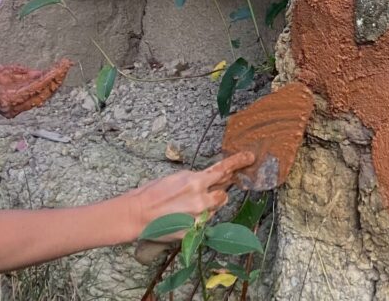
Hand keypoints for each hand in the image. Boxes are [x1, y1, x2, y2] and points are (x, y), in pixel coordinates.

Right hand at [121, 152, 255, 240]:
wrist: (137, 214)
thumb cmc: (152, 193)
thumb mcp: (176, 178)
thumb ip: (196, 179)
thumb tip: (209, 180)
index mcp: (195, 180)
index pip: (223, 169)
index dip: (239, 162)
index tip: (250, 156)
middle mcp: (200, 198)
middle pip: (223, 194)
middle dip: (219, 192)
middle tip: (207, 192)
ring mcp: (198, 216)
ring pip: (214, 209)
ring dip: (208, 206)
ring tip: (188, 206)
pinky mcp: (194, 231)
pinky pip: (204, 223)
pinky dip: (198, 219)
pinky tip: (182, 217)